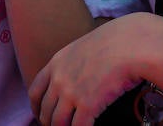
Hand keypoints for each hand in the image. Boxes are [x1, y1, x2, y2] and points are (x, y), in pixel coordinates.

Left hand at [29, 15, 159, 124]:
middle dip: (48, 123)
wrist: (126, 45)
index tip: (40, 116)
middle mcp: (58, 79)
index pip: (35, 91)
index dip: (36, 108)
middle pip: (45, 110)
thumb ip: (73, 64)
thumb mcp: (82, 49)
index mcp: (55, 64)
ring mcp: (71, 92)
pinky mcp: (87, 104)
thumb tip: (78, 76)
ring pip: (58, 122)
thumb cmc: (112, 45)